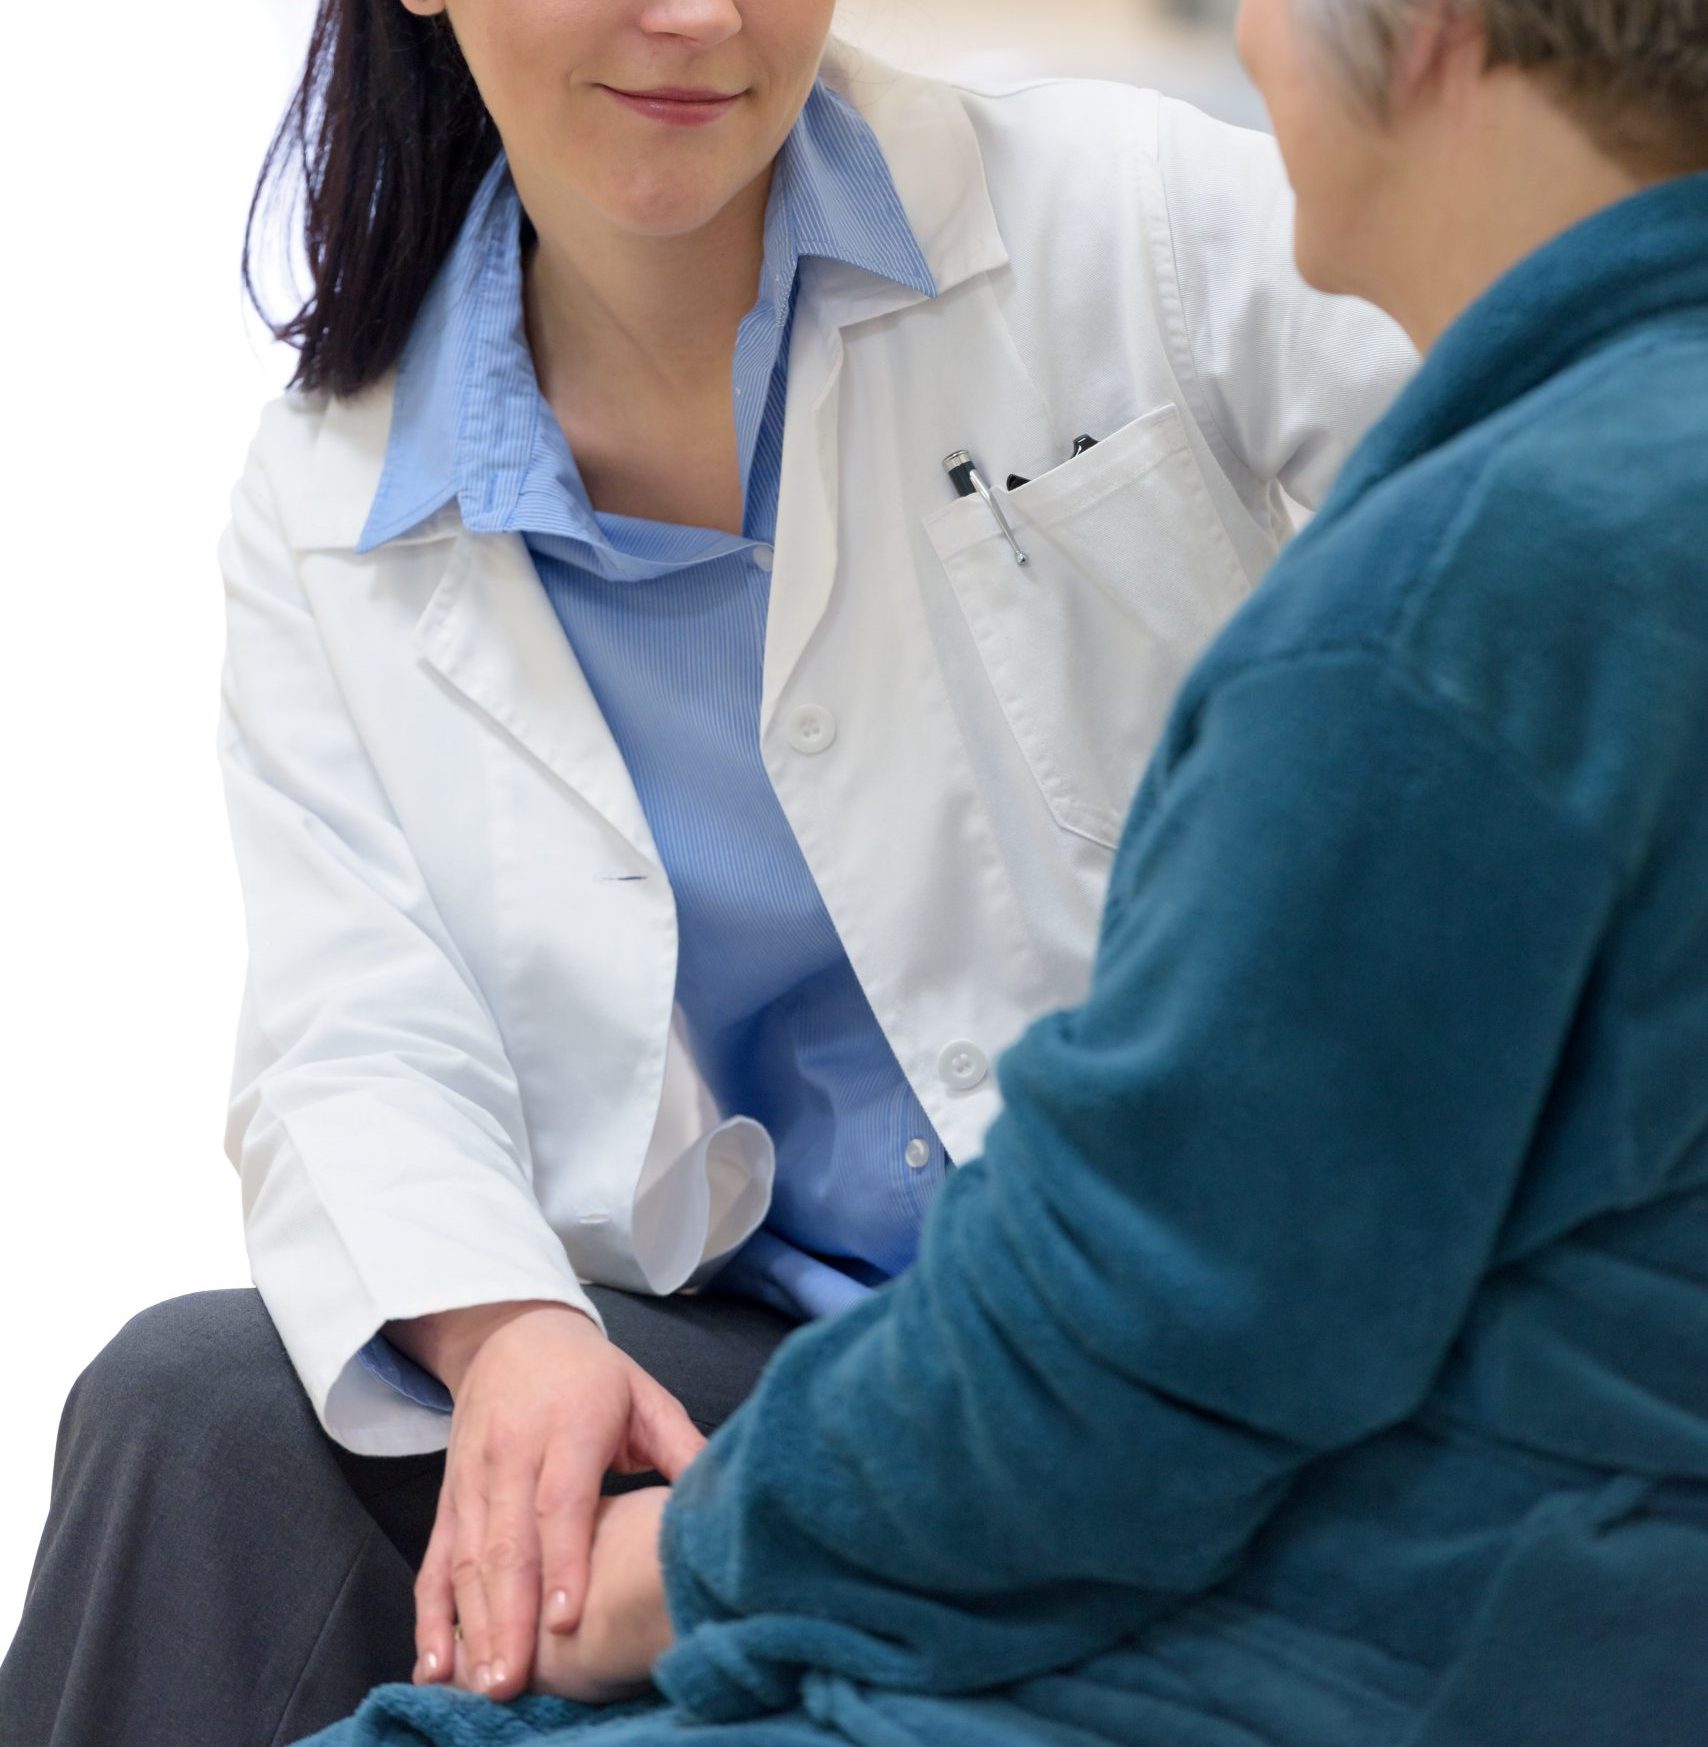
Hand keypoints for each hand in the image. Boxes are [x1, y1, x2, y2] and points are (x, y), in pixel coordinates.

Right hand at [397, 1301, 704, 1699]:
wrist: (512, 1334)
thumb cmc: (593, 1376)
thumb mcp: (645, 1396)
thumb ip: (682, 1447)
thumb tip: (722, 1498)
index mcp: (569, 1426)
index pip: (561, 1501)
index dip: (564, 1561)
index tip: (567, 1618)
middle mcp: (513, 1453)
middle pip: (508, 1542)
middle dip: (510, 1615)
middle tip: (515, 1680)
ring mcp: (474, 1478)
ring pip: (468, 1559)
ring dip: (473, 1625)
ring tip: (485, 1683)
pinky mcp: (450, 1498)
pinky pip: (436, 1561)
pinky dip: (430, 1615)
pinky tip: (437, 1662)